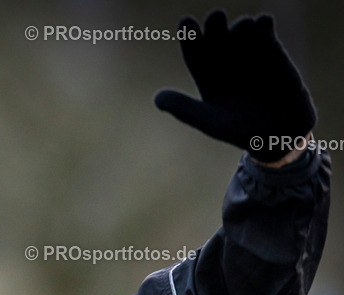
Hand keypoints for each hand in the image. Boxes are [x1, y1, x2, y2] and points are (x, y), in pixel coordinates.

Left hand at [154, 10, 315, 162]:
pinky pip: (264, 30)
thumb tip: (157, 98)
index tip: (186, 22)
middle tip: (216, 17)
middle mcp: (222, 59)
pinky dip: (263, 24)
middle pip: (215, 36)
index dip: (189, 36)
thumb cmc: (241, 131)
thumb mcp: (211, 122)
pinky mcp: (270, 49)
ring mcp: (246, 52)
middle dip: (214, 25)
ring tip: (243, 25)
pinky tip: (263, 21)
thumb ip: (185, 109)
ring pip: (239, 30)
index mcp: (205, 74)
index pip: (194, 51)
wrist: (281, 132)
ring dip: (240, 25)